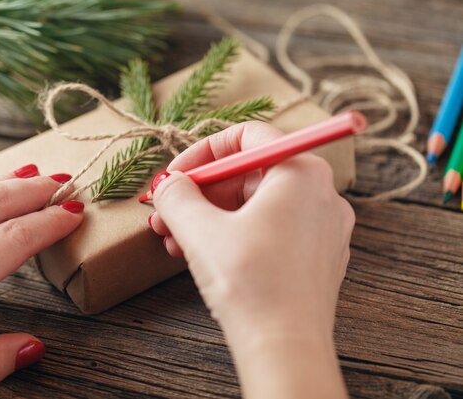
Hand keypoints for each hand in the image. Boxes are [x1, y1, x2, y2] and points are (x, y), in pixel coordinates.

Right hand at [149, 121, 353, 398]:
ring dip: (208, 217)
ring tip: (172, 239)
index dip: (203, 151)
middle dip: (199, 193)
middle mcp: (321, 194)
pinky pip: (267, 232)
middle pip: (248, 174)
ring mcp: (321, 228)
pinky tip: (198, 255)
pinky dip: (231, 236)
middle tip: (165, 212)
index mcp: (302, 172)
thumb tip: (168, 184)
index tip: (175, 175)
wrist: (285, 350)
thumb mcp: (200, 230)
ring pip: (254, 207)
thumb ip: (177, 196)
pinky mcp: (314, 258)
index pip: (248, 136)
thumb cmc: (251, 283)